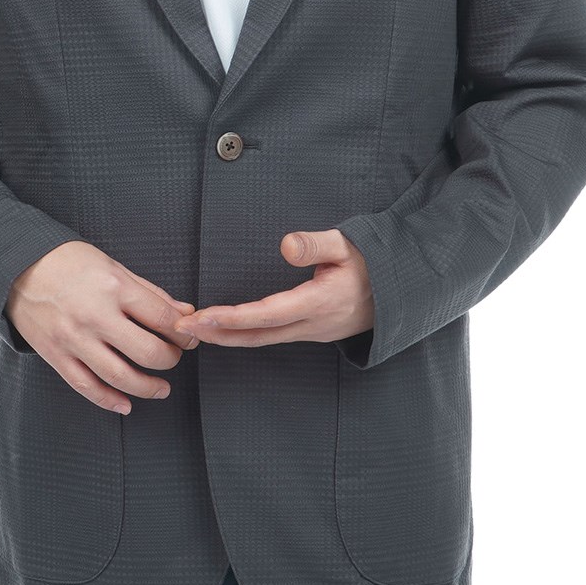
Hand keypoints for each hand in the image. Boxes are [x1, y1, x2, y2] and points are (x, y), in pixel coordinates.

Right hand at [6, 241, 199, 414]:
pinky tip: (125, 404)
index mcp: (114, 288)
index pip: (162, 319)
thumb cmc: (69, 262)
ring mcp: (74, 339)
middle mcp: (95, 316)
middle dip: (171, 359)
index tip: (188, 337)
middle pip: (147, 352)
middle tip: (175, 357)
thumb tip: (183, 313)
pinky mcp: (56, 355)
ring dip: (148, 387)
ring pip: (119, 376)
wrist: (19, 266)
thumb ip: (150, 293)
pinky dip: (109, 400)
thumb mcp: (114, 266)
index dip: (183, 333)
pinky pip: (86, 386)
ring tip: (162, 388)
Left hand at [175, 229, 373, 347]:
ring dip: (228, 338)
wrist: (403, 291)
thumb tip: (285, 245)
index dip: (233, 318)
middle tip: (183, 328)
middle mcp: (313, 325)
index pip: (268, 314)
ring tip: (195, 330)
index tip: (202, 316)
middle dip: (218, 334)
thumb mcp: (349, 244)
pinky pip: (272, 338)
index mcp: (320, 302)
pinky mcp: (311, 333)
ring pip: (263, 340)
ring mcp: (313, 333)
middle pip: (258, 335)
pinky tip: (226, 330)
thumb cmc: (374, 262)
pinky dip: (245, 335)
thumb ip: (316, 244)